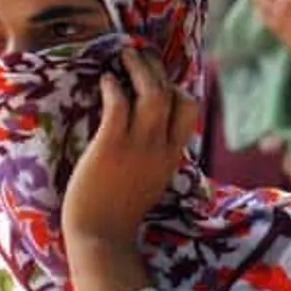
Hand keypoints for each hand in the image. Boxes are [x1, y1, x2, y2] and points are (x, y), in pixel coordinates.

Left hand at [62, 49, 197, 245]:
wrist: (101, 236)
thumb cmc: (119, 211)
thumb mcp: (150, 180)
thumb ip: (155, 156)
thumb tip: (148, 132)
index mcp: (172, 156)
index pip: (189, 108)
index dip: (175, 87)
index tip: (158, 78)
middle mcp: (160, 147)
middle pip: (171, 93)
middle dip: (156, 68)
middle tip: (140, 53)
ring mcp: (137, 146)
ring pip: (151, 93)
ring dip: (139, 68)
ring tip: (124, 54)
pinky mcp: (111, 146)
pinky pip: (119, 104)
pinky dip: (113, 86)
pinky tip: (105, 80)